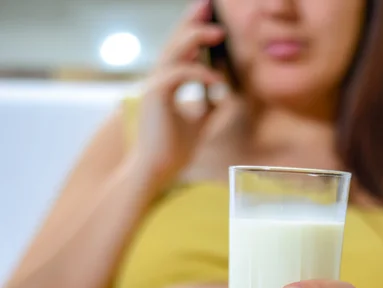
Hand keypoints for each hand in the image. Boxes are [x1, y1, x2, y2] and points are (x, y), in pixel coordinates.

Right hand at [132, 0, 225, 191]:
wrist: (157, 171)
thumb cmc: (174, 150)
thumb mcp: (200, 123)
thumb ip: (209, 104)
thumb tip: (224, 91)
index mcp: (166, 83)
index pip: (180, 50)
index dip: (192, 29)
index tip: (209, 15)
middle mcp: (158, 80)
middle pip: (175, 40)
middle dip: (192, 20)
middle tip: (209, 2)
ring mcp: (154, 86)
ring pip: (174, 51)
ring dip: (196, 38)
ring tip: (219, 33)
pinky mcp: (156, 97)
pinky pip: (179, 74)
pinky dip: (199, 74)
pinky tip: (216, 81)